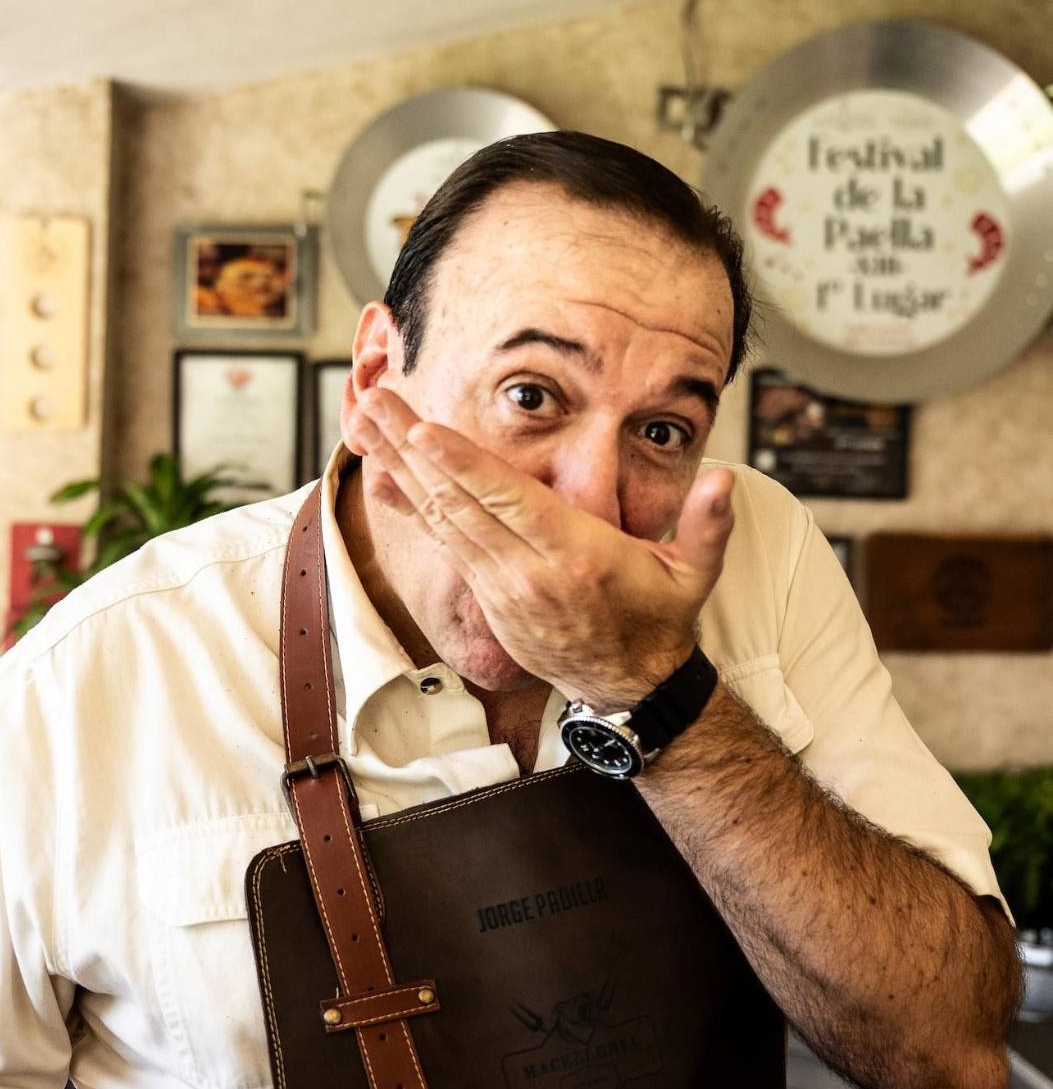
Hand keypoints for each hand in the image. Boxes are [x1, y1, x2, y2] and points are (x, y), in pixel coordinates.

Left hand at [353, 387, 734, 705]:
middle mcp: (528, 573)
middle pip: (458, 502)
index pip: (510, 501)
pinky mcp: (489, 599)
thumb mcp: (696, 573)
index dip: (463, 465)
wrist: (632, 687)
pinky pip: (443, 546)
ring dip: (400, 469)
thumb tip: (723, 479)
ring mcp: (503, 589)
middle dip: (411, 449)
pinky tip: (383, 476)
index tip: (423, 430)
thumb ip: (708, 523)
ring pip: (441, 521)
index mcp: (576, 557)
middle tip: (374, 401)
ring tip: (366, 423)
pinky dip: (411, 508)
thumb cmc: (660, 619)